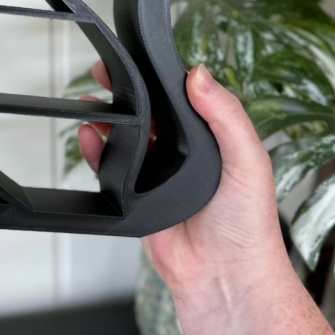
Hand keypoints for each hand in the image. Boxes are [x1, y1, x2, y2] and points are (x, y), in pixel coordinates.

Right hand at [78, 61, 289, 303]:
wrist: (222, 277)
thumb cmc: (246, 225)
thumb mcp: (247, 160)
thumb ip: (226, 116)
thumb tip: (199, 75)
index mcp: (208, 138)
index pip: (180, 97)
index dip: (159, 76)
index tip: (141, 58)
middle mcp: (179, 151)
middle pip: (146, 112)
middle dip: (125, 91)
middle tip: (106, 72)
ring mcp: (154, 172)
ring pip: (124, 135)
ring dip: (106, 117)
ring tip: (90, 99)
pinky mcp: (133, 194)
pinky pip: (107, 166)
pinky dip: (93, 149)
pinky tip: (87, 135)